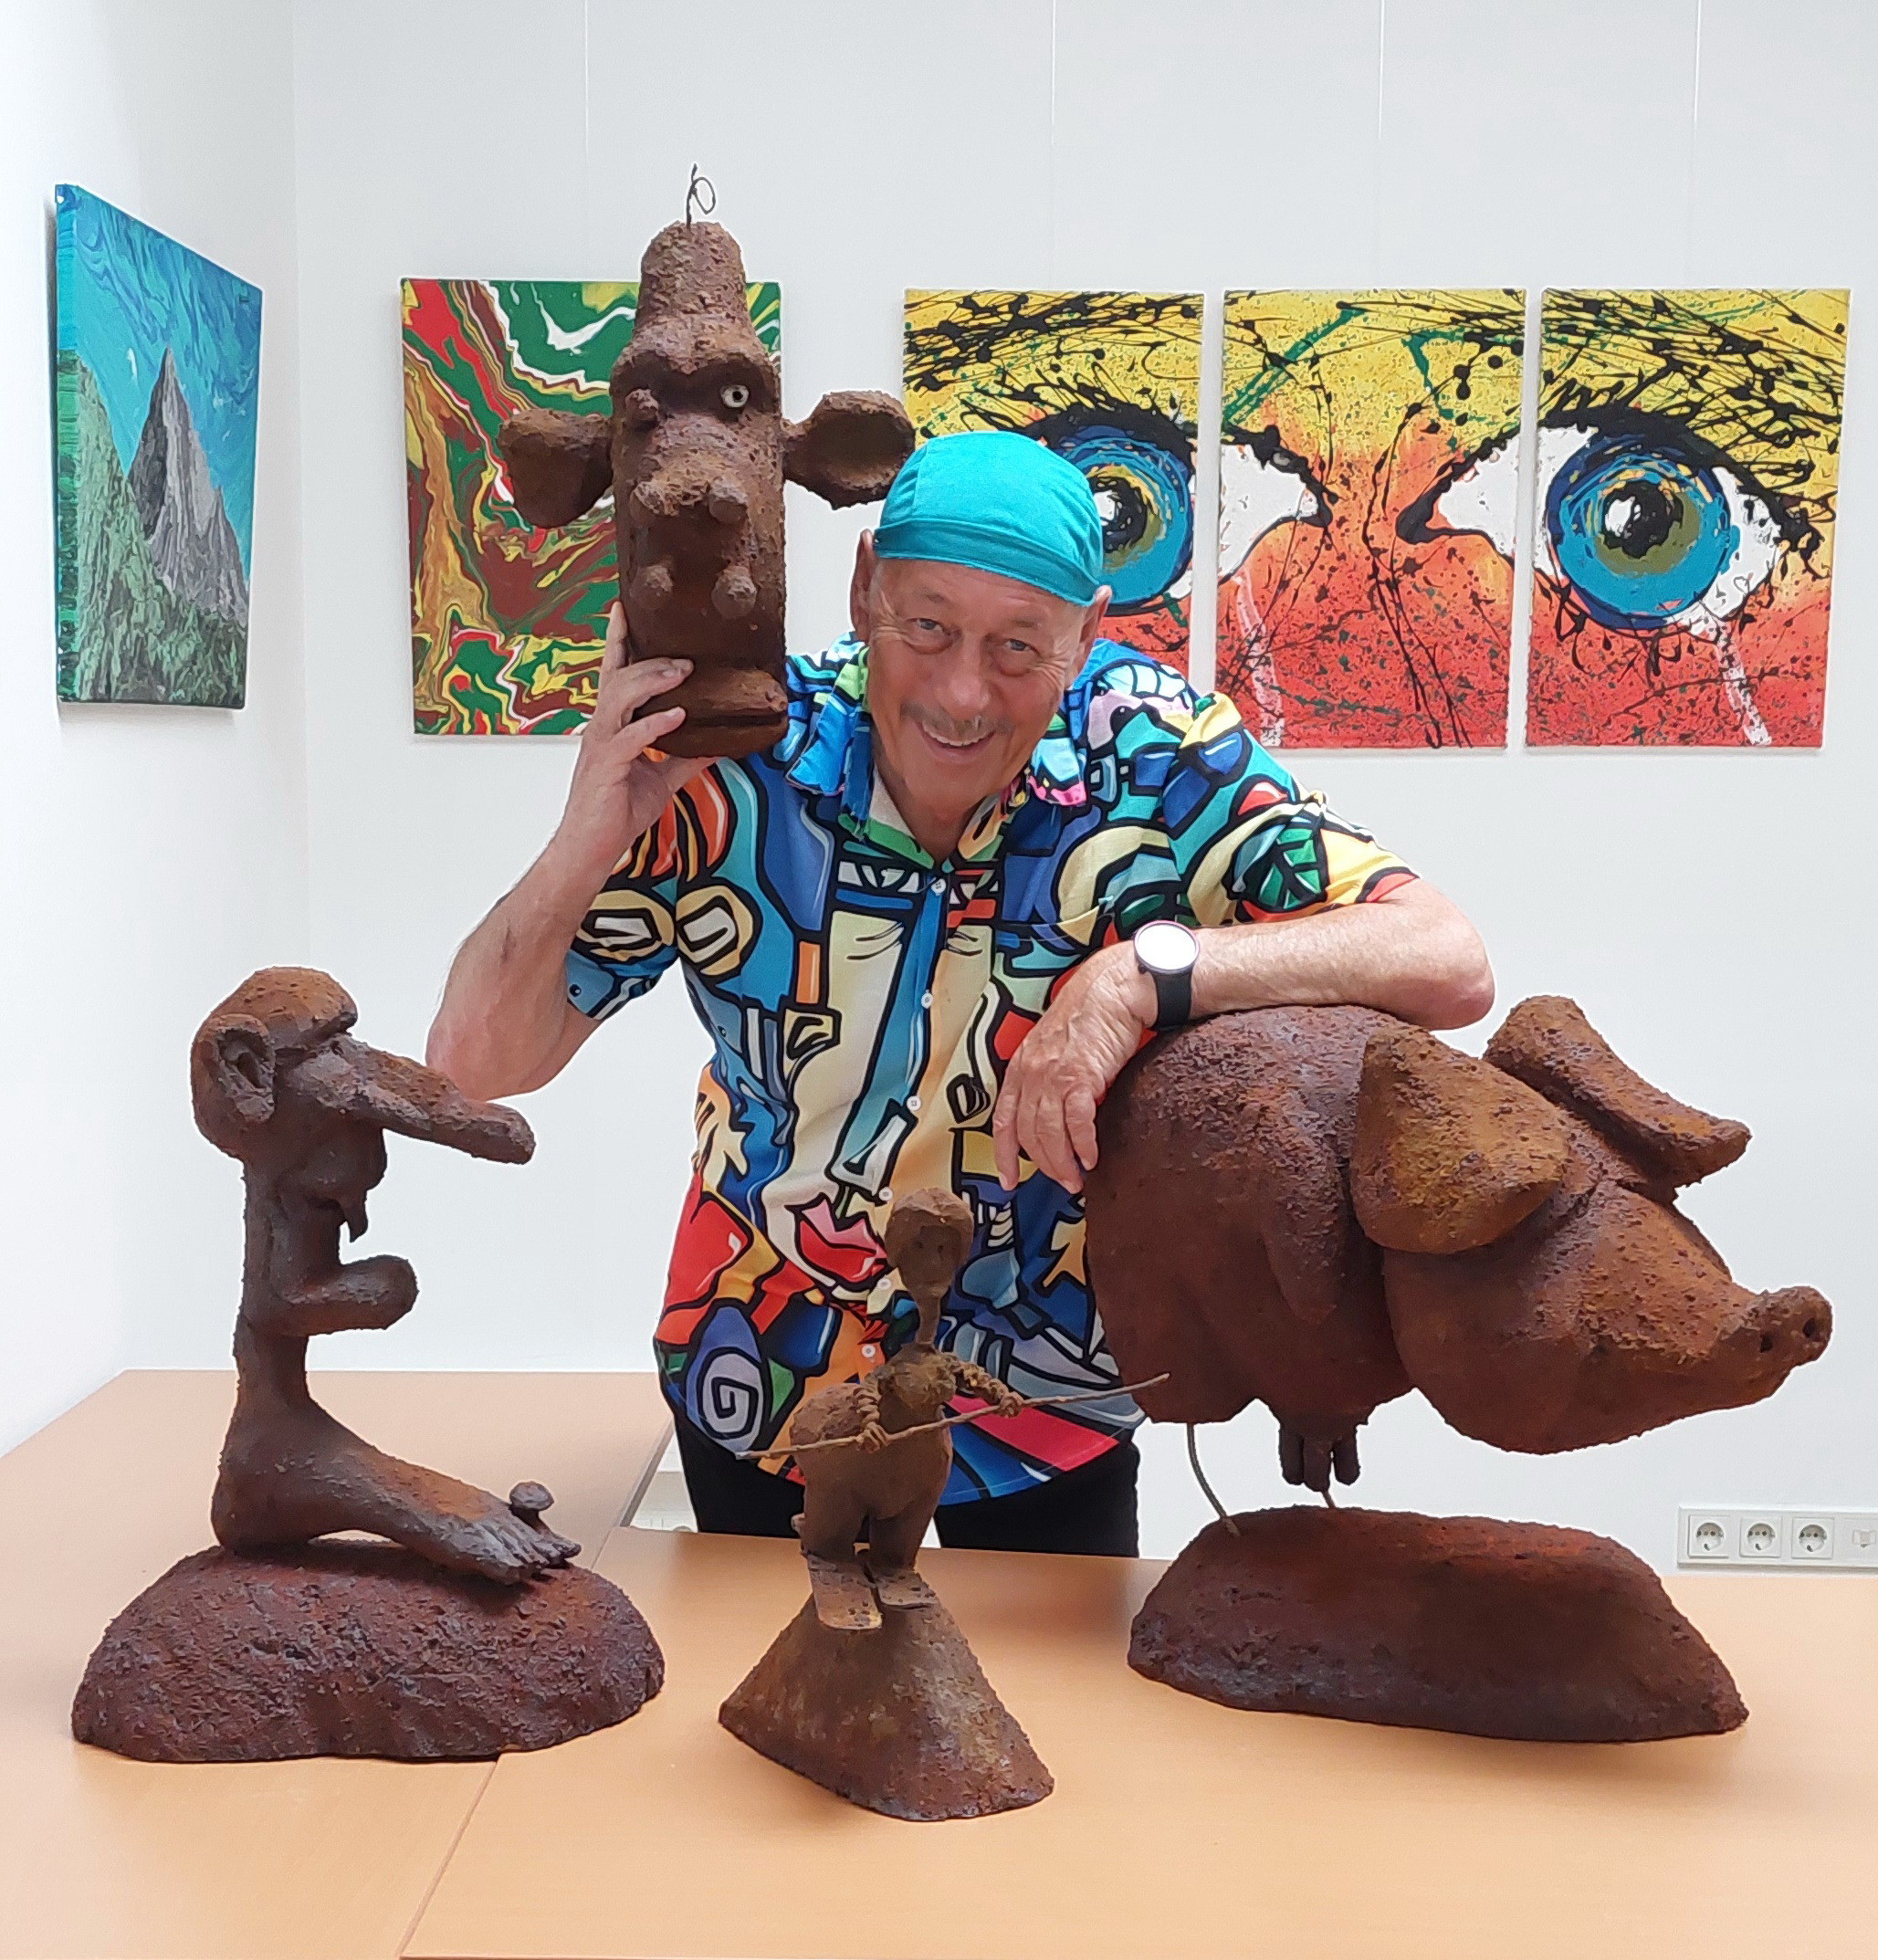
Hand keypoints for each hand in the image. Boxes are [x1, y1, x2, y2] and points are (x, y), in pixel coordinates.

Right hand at [551, 603, 707, 887]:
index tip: (626, 608)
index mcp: (613, 726)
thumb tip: (717, 743)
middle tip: (677, 645)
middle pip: (618, 675)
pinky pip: (630, 737)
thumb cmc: (615, 813)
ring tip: (681, 671)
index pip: (616, 674)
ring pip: (620, 697)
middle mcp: (603, 728)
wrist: (590, 850)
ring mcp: (602, 744)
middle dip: (643, 653)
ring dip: (652, 680)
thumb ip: (685, 757)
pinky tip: (678, 715)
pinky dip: (654, 723)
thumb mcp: (662, 779)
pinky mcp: (607, 766)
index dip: (619, 640)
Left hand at [992, 943, 1154, 1192]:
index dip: (1004, 1155)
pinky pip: (1076, 1123)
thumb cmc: (1088, 1016)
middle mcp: (1031, 1073)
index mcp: (1021, 1067)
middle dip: (1043, 1165)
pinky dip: (1082, 1145)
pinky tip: (1091, 1157)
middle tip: (1061, 1182)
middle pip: (1028, 1134)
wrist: (1112, 989)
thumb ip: (1048, 1079)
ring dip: (1063, 1163)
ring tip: (1076, 1178)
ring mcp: (1053, 1075)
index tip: (1008, 1180)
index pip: (1004, 1121)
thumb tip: (1055, 1115)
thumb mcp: (1055, 1048)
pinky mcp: (1080, 1076)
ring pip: (1049, 1134)